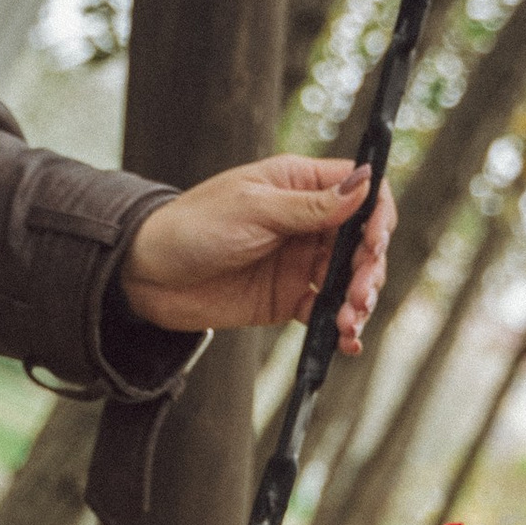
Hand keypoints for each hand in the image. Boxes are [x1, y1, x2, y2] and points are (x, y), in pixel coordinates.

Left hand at [120, 158, 395, 345]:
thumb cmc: (192, 227)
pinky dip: (339, 325)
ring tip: (349, 322)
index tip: (375, 243)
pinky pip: (325, 311)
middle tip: (360, 295)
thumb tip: (365, 185)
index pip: (359, 190)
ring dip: (359, 300)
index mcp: (299, 185)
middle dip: (370, 268)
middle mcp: (306, 221)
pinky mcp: (288, 298)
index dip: (377, 215)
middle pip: (362, 240)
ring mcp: (299, 261)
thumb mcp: (254, 210)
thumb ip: (310, 206)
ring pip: (349, 279)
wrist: (148, 276)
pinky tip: (344, 340)